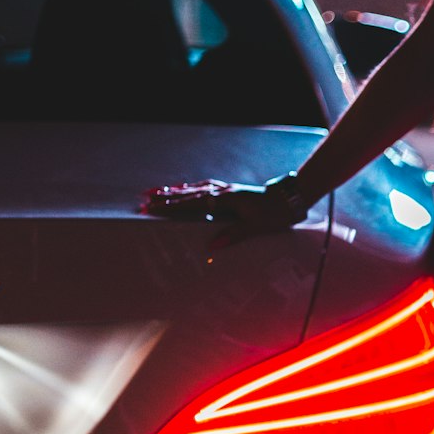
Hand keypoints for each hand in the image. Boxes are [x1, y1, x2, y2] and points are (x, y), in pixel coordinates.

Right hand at [142, 176, 307, 248]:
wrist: (290, 198)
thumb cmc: (275, 214)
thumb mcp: (256, 227)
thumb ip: (233, 235)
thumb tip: (212, 246)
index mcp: (226, 200)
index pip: (193, 204)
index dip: (172, 207)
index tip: (153, 209)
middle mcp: (223, 191)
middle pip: (188, 194)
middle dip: (165, 199)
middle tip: (143, 202)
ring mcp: (225, 189)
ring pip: (194, 189)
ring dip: (174, 191)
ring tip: (153, 193)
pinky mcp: (229, 190)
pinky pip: (204, 188)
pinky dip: (189, 188)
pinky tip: (181, 189)